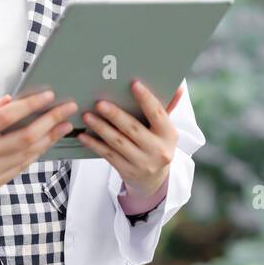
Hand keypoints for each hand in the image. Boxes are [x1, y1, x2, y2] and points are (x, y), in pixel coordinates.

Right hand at [0, 89, 77, 192]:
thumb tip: (16, 99)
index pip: (7, 117)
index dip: (31, 105)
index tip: (50, 95)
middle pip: (25, 138)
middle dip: (51, 122)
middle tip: (68, 110)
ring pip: (27, 155)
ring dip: (49, 139)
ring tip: (65, 125)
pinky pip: (20, 167)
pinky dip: (36, 153)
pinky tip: (47, 141)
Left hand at [78, 80, 183, 198]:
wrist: (154, 180)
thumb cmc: (158, 145)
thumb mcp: (165, 130)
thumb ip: (167, 107)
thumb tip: (179, 86)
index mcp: (169, 134)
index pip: (157, 113)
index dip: (146, 98)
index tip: (134, 84)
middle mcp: (158, 150)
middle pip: (133, 129)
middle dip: (115, 115)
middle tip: (100, 103)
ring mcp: (142, 163)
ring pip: (118, 142)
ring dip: (101, 128)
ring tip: (87, 116)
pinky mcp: (127, 171)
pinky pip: (108, 155)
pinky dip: (94, 144)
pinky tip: (84, 135)